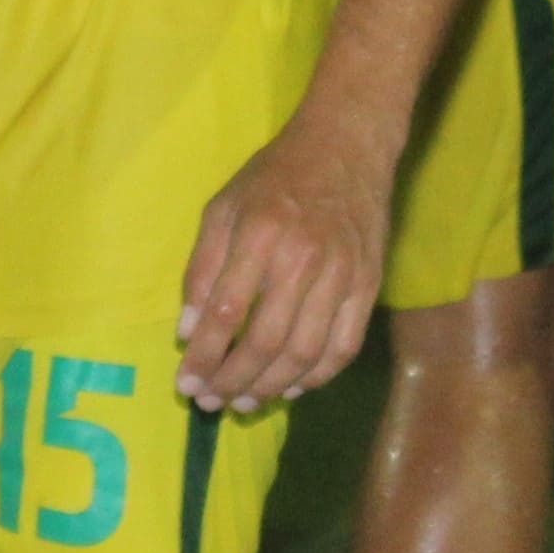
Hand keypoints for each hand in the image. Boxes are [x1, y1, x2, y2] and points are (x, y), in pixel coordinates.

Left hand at [175, 112, 389, 414]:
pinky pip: (343, 347)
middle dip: (232, 380)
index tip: (184, 382)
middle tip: (209, 402)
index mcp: (259, 235)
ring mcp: (342, 277)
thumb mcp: (223, 207)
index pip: (225, 312)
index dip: (203, 354)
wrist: (345, 149)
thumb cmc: (273, 177)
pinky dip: (316, 376)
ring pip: (304, 352)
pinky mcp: (368, 287)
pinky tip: (290, 388)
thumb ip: (202, 268)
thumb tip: (187, 329)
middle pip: (265, 341)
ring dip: (270, 387)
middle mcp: (302, 260)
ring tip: (243, 403)